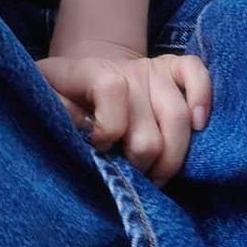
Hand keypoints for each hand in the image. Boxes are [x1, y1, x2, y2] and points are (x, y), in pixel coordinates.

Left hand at [34, 38, 212, 185]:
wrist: (87, 73)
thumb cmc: (63, 95)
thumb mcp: (44, 98)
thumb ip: (55, 111)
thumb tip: (82, 127)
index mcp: (91, 72)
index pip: (112, 89)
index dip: (108, 127)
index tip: (98, 147)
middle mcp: (127, 69)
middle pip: (148, 129)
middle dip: (140, 163)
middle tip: (131, 177)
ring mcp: (154, 69)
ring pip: (178, 118)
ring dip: (169, 160)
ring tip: (155, 177)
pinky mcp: (175, 68)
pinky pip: (197, 74)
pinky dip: (203, 100)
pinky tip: (197, 127)